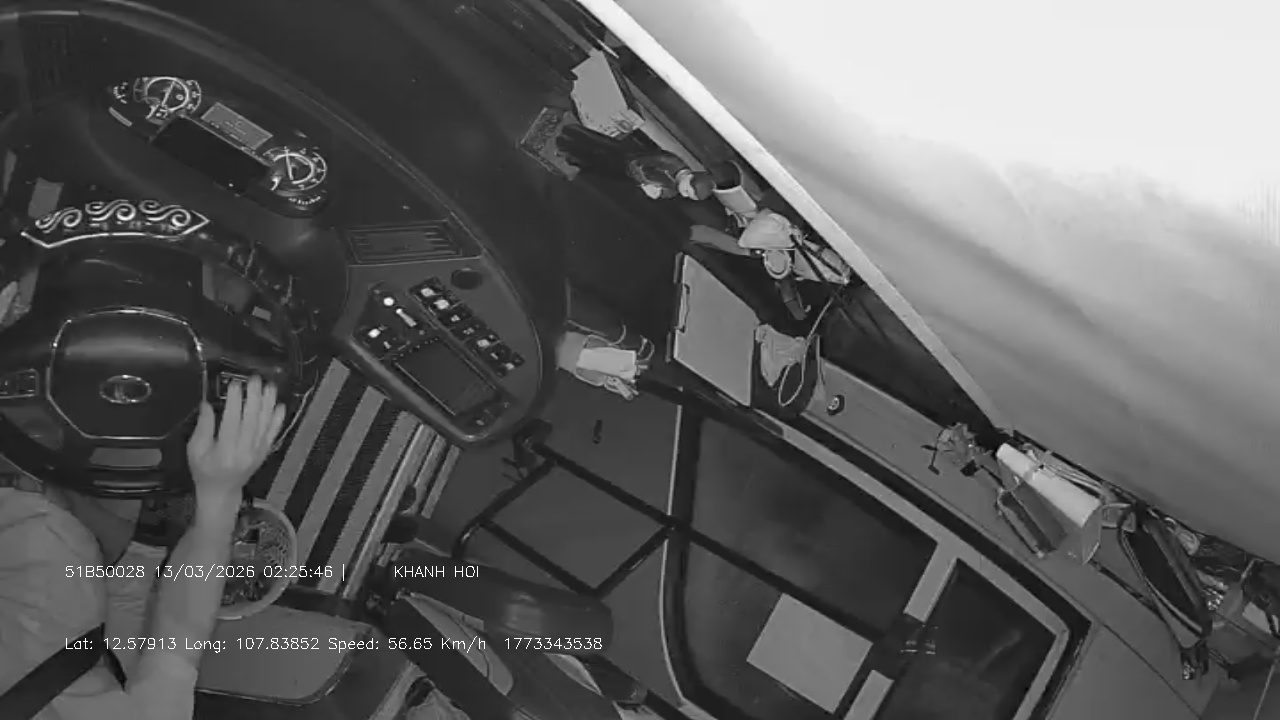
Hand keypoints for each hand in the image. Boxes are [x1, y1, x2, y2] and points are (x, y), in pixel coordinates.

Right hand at [187, 376, 285, 501]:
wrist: (221, 492)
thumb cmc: (204, 471)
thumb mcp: (195, 451)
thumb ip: (202, 428)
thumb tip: (208, 404)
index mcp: (224, 452)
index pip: (232, 422)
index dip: (235, 402)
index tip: (235, 384)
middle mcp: (244, 452)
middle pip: (253, 420)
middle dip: (255, 397)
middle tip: (255, 379)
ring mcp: (257, 452)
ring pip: (266, 425)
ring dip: (269, 404)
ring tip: (270, 386)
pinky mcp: (265, 452)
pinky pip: (273, 434)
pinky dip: (278, 419)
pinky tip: (280, 406)